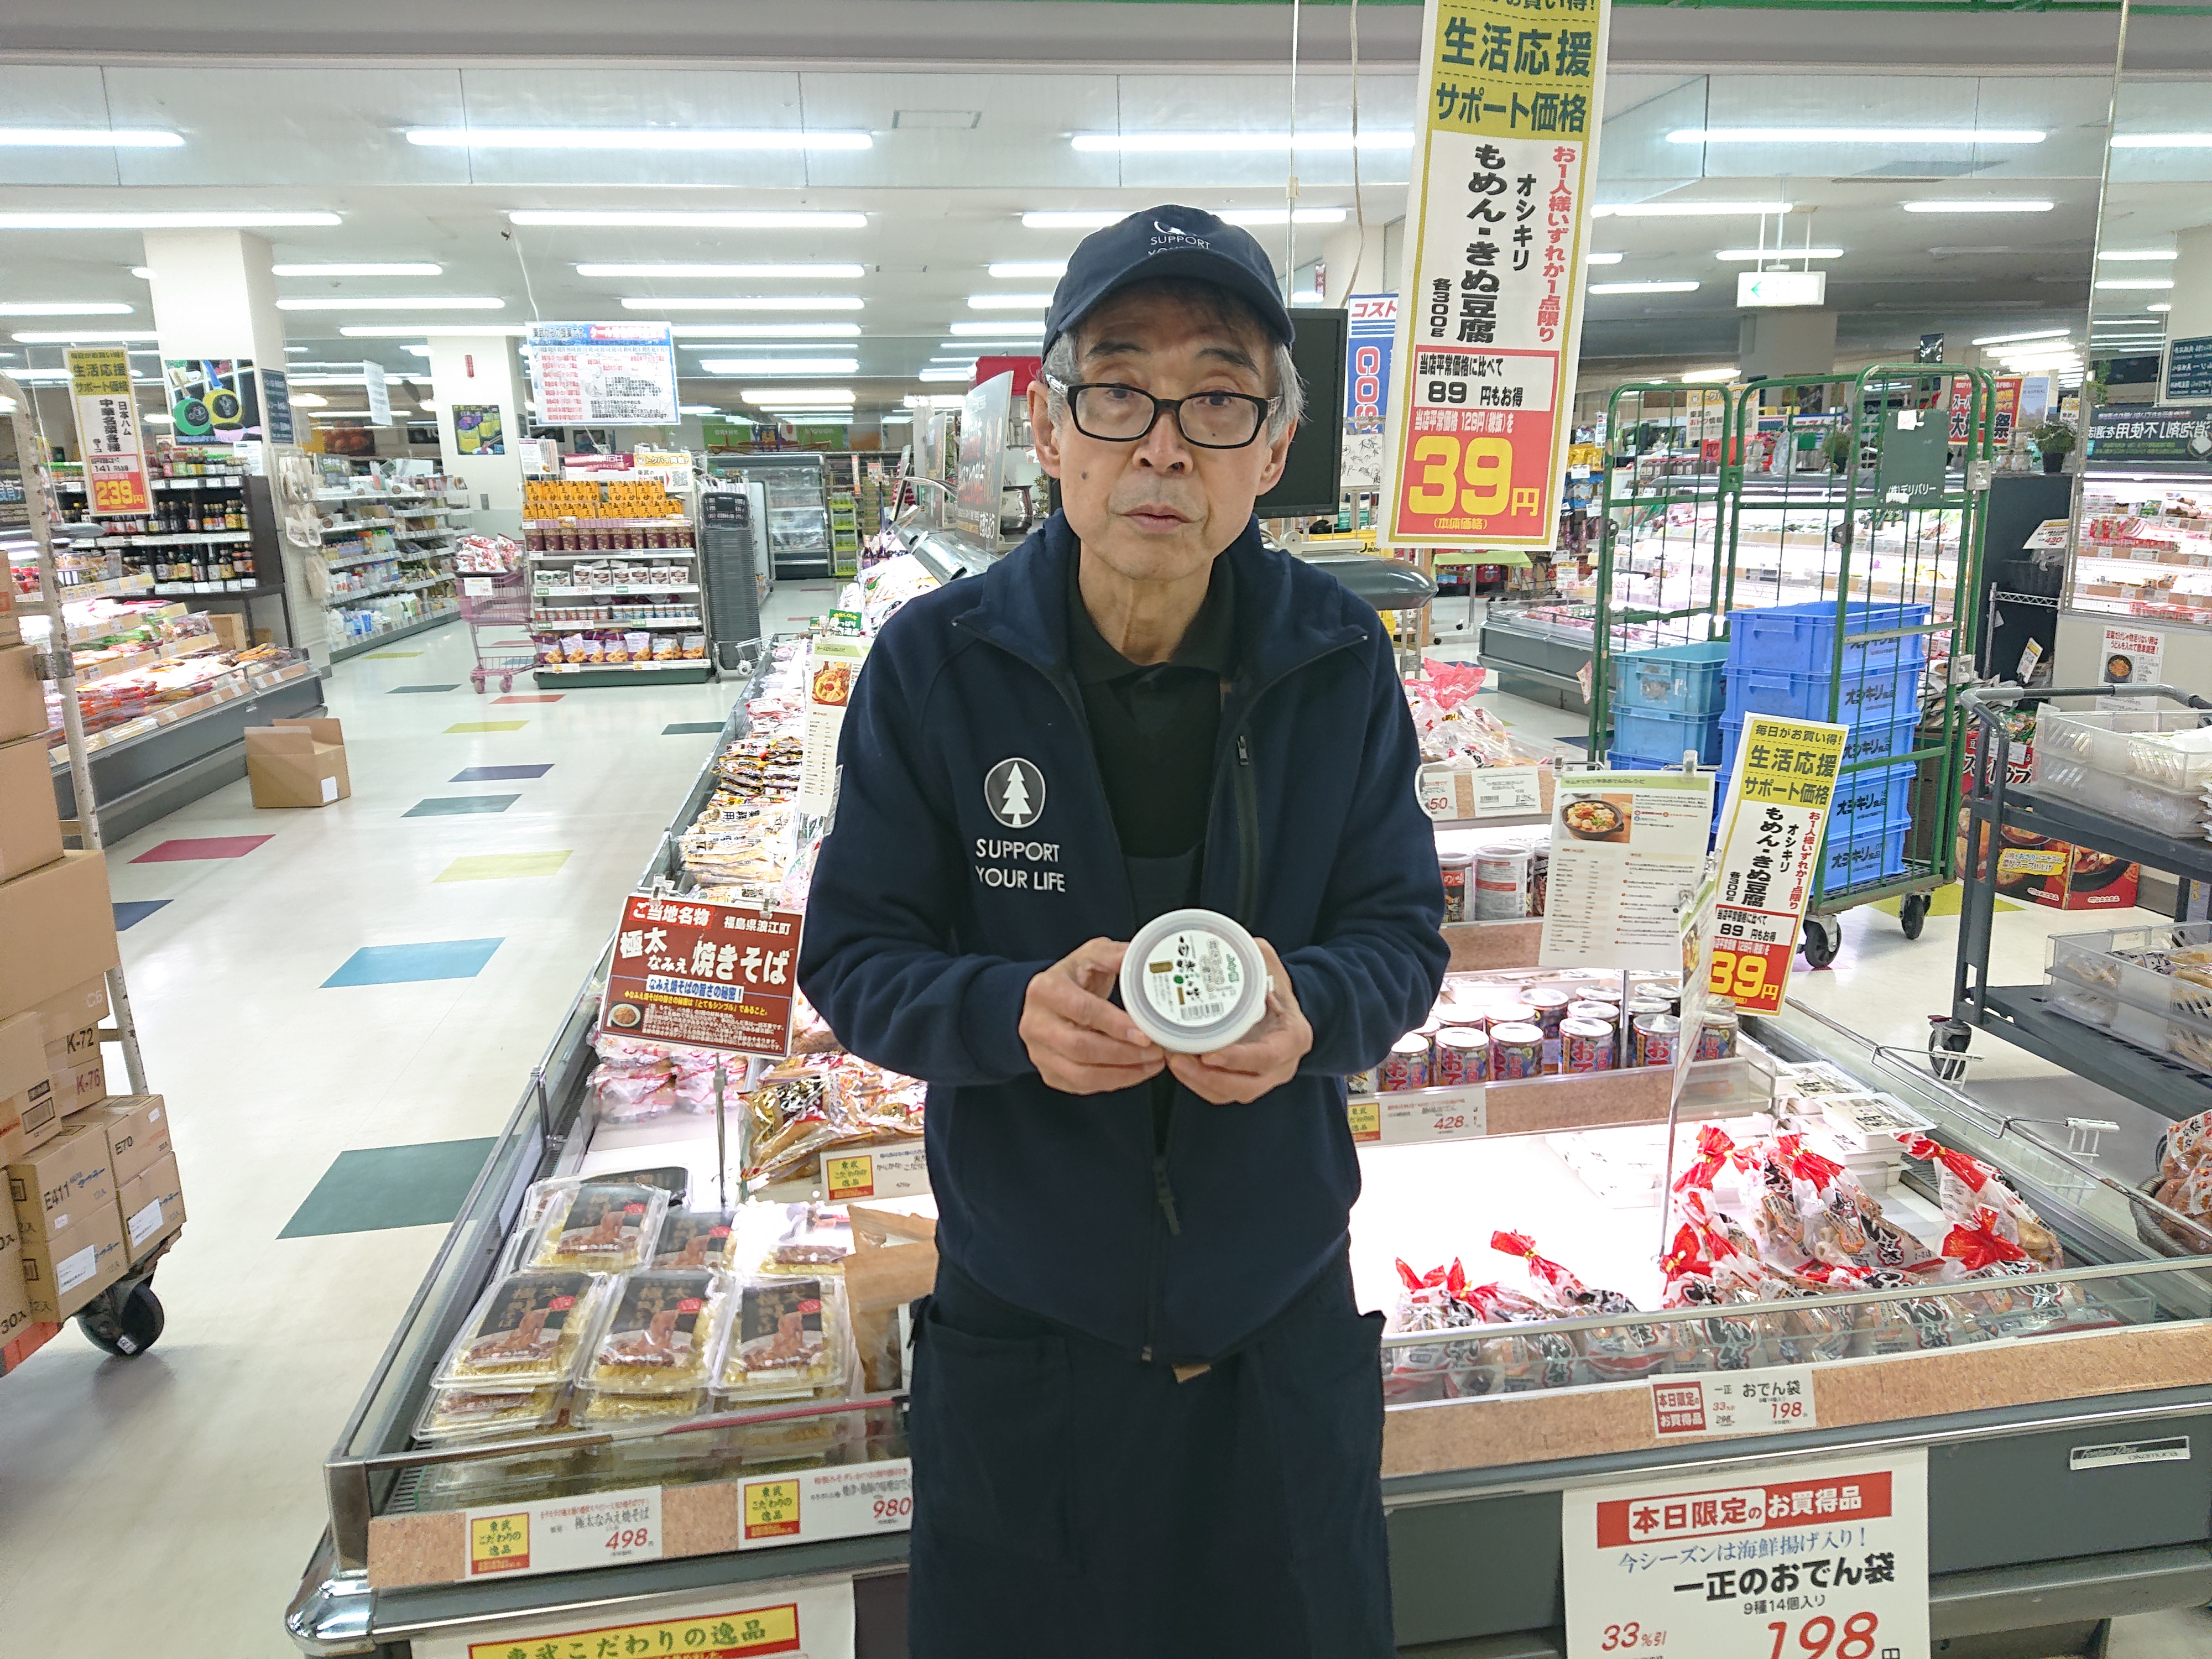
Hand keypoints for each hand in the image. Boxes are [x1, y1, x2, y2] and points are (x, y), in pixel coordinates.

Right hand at [1019, 938, 1165, 1094]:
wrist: (1047, 1000)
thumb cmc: (1073, 978)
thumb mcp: (1091, 956)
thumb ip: (1115, 955)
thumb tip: (1143, 958)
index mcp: (1045, 990)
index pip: (1081, 1010)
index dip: (1114, 1024)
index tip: (1144, 1033)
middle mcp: (1036, 1024)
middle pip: (1080, 1047)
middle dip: (1123, 1053)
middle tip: (1155, 1051)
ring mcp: (1039, 1053)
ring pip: (1081, 1074)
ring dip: (1122, 1073)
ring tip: (1152, 1064)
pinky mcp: (1048, 1073)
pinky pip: (1082, 1086)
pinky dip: (1113, 1082)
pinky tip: (1135, 1072)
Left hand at [1169, 940, 1312, 1105]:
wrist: (1284, 1007)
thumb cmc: (1275, 986)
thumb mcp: (1270, 966)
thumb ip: (1254, 954)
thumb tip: (1228, 941)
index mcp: (1292, 1037)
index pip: (1267, 1057)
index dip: (1238, 1059)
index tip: (1209, 1054)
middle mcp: (1282, 1065)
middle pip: (1246, 1086)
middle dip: (1208, 1078)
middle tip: (1178, 1060)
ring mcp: (1265, 1078)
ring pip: (1231, 1093)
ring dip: (1199, 1083)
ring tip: (1173, 1061)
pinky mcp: (1245, 1082)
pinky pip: (1222, 1092)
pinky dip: (1199, 1084)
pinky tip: (1180, 1067)